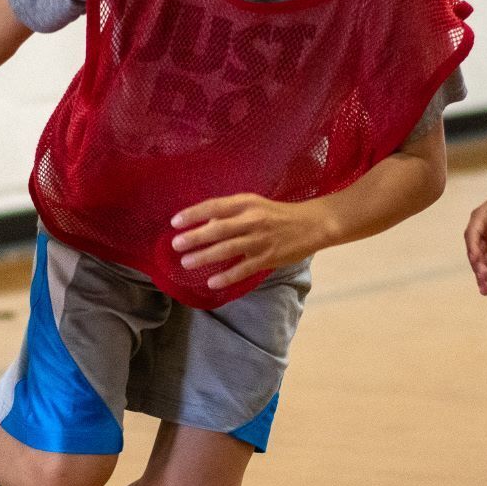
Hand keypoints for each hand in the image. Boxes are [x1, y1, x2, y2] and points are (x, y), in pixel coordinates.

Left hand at [170, 194, 334, 291]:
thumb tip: (203, 223)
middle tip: (176, 245)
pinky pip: (243, 269)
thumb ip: (230, 212)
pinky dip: (226, 276)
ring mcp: (260, 240)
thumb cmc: (277, 214)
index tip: (175, 222)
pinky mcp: (268, 258)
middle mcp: (252, 220)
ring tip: (186, 263)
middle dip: (194, 237)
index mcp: (246, 203)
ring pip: (227, 249)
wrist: (311, 224)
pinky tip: (212, 282)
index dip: (193, 214)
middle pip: (218, 229)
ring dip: (205, 257)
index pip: (214, 206)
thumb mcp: (254, 204)